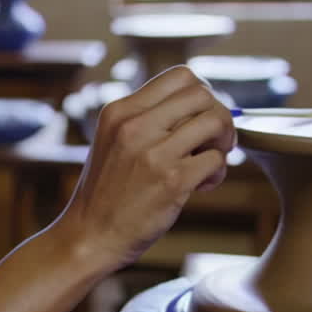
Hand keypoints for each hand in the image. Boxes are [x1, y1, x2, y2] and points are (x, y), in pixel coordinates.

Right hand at [56, 66, 234, 270]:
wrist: (88, 236)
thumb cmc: (106, 193)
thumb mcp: (114, 142)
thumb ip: (147, 121)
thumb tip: (201, 108)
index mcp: (120, 111)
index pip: (180, 75)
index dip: (202, 94)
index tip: (200, 118)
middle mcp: (135, 125)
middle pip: (203, 94)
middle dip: (219, 116)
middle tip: (212, 141)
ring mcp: (153, 153)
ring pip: (216, 122)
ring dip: (223, 143)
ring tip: (207, 163)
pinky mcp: (171, 181)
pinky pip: (216, 160)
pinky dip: (217, 172)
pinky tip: (201, 185)